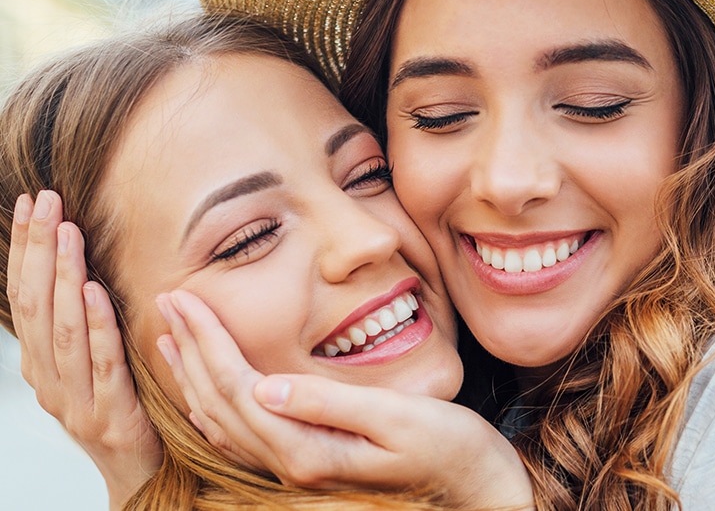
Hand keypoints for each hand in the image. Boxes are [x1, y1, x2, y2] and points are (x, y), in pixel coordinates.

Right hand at [6, 191, 162, 508]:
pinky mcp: (110, 414)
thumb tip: (80, 263)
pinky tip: (96, 291)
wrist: (141, 472)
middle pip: (35, 305)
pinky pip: (102, 362)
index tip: (29, 205)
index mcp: (39, 364)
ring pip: (62, 330)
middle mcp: (48, 379)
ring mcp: (75, 399)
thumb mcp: (91, 362)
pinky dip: (97, 325)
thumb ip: (82, 322)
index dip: (24, 249)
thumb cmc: (122, 409)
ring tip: (68, 232)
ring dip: (64, 277)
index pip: (24, 296)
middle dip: (38, 249)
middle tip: (45, 202)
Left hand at [159, 289, 533, 508]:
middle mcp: (295, 463)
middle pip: (220, 402)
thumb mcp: (397, 417)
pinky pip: (245, 438)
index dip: (207, 339)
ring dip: (194, 377)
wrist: (478, 486)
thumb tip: (266, 386)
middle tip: (167, 300)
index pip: (238, 385)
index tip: (185, 298)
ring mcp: (301, 468)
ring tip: (172, 339)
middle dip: (190, 349)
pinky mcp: (314, 462)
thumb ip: (330, 404)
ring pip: (224, 421)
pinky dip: (216, 410)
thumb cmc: (450, 446)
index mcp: (309, 448)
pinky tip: (206, 396)